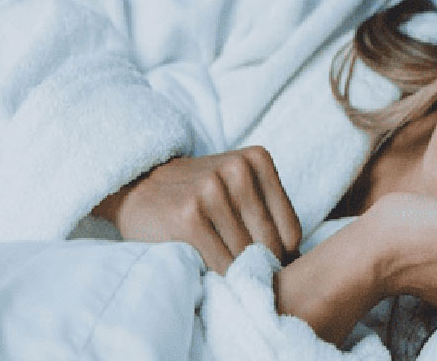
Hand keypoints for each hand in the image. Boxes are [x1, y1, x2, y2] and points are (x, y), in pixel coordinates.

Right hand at [94, 146, 300, 273]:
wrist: (137, 188)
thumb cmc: (198, 195)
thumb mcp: (238, 187)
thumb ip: (268, 213)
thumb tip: (300, 258)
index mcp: (258, 160)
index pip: (291, 229)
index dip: (282, 256)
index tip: (265, 266)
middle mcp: (237, 170)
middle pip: (271, 244)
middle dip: (261, 267)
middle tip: (246, 276)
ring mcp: (211, 191)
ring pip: (246, 255)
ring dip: (239, 273)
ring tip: (227, 273)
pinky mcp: (188, 216)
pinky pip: (220, 262)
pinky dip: (219, 276)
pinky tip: (209, 271)